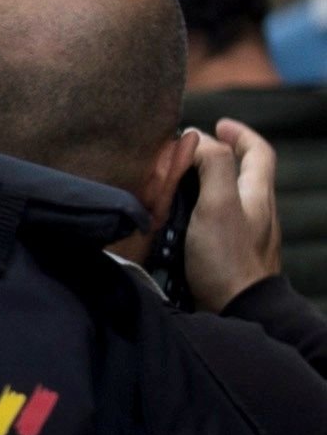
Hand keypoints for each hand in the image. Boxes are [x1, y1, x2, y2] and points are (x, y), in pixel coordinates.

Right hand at [186, 119, 282, 311]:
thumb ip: (212, 167)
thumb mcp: (218, 204)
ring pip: (229, 195)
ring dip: (205, 183)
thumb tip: (199, 139)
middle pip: (244, 171)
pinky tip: (179, 219)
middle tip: (188, 152)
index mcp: (257, 193)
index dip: (239, 133)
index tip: (217, 124)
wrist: (239, 309)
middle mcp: (256, 210)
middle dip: (219, 155)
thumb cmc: (228, 257)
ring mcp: (246, 233)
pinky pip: (218, 219)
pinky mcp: (230, 252)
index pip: (257, 151)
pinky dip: (199, 210)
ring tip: (177, 182)